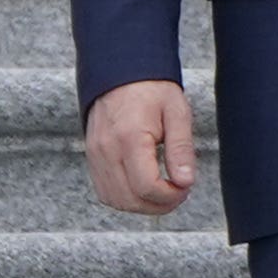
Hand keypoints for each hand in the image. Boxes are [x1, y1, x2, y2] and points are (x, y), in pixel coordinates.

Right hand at [85, 77, 197, 215]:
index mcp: (130, 137)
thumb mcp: (177, 113)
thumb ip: (181, 149)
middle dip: (159, 205)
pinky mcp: (92, 158)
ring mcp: (95, 155)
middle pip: (131, 200)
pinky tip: (143, 188)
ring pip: (116, 201)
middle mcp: (107, 149)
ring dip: (142, 205)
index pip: (147, 187)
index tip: (185, 186)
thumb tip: (185, 182)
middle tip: (178, 192)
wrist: (120, 72)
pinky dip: (125, 198)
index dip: (171, 196)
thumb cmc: (152, 90)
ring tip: (162, 192)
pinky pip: (105, 192)